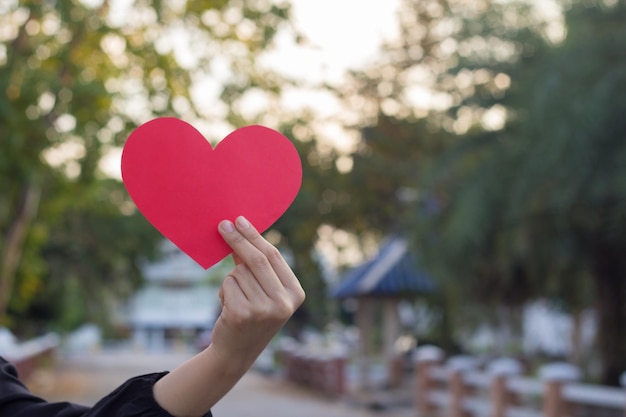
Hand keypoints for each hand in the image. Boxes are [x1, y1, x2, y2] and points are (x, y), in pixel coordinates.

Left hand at [152, 216, 304, 416]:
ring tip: (237, 299)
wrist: (236, 353)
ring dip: (232, 279)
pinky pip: (228, 284)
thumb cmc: (251, 316)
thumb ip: (258, 266)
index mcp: (296, 294)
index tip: (240, 220)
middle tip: (223, 225)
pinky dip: (224, 291)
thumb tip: (240, 232)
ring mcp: (265, 310)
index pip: (274, 256)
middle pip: (257, 259)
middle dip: (238, 239)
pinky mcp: (243, 314)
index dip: (255, 236)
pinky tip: (230, 308)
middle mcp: (284, 303)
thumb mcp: (263, 291)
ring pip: (239, 272)